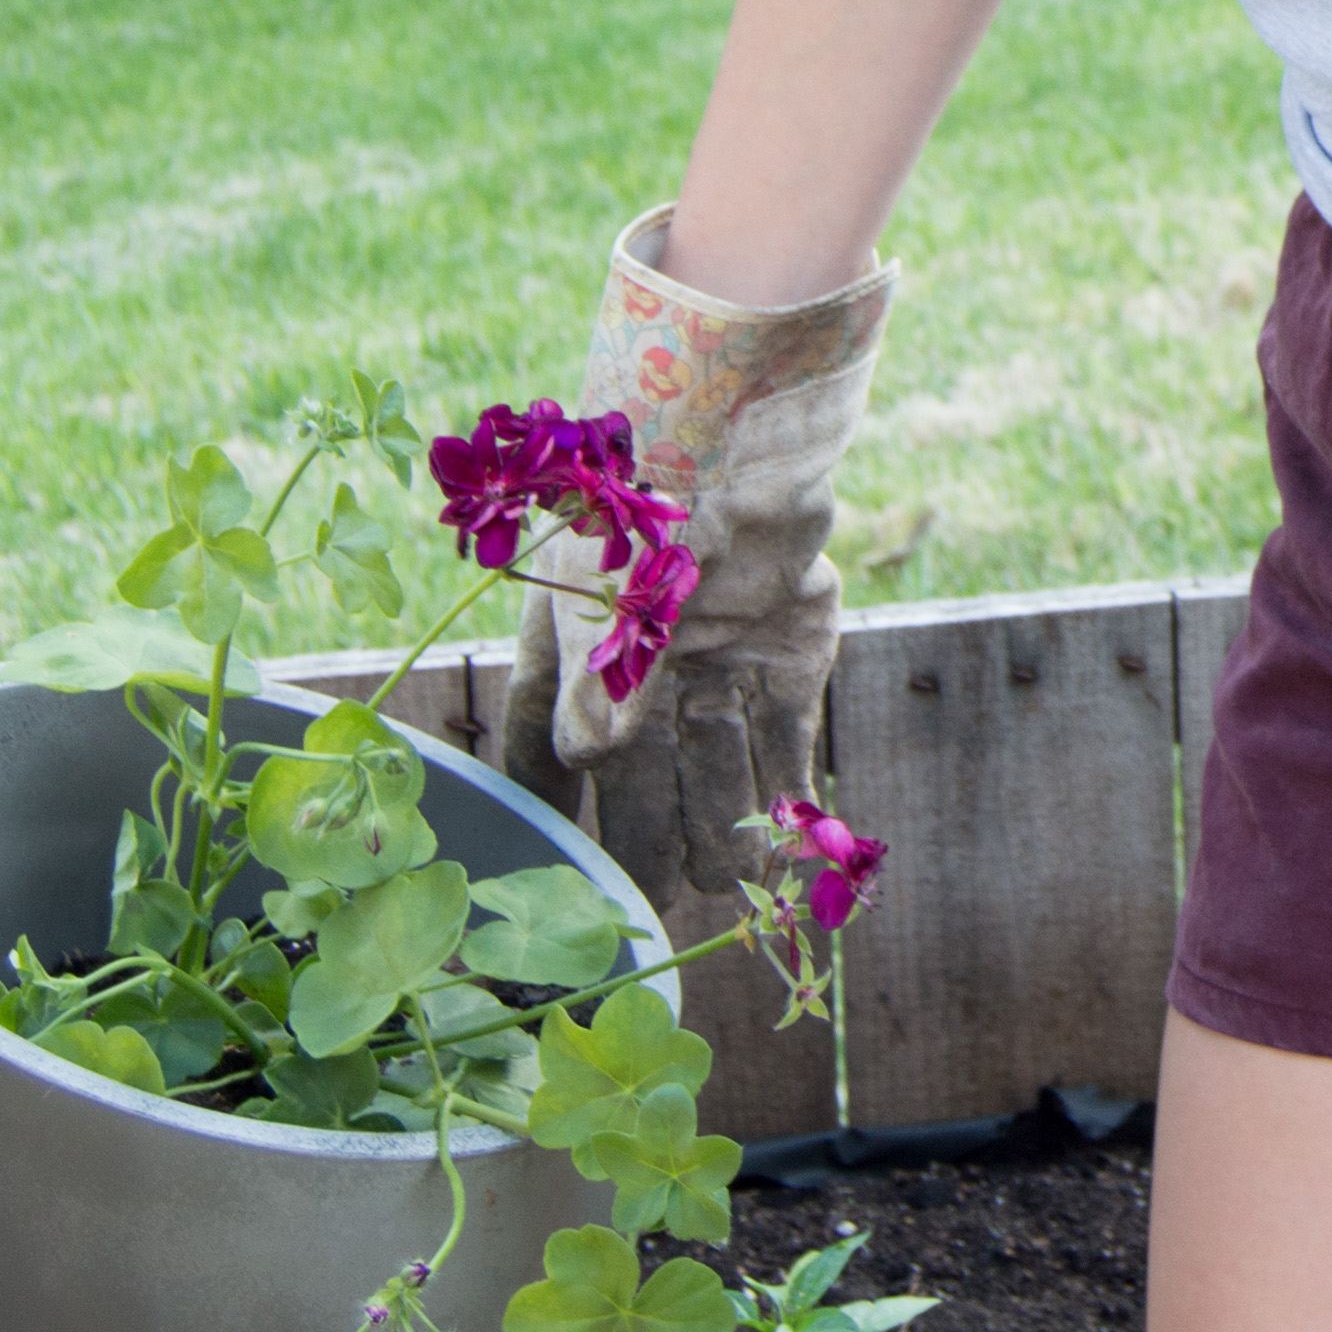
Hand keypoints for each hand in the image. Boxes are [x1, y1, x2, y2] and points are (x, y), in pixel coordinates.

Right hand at [499, 204, 888, 913]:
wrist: (734, 430)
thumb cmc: (638, 506)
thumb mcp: (591, 608)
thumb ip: (593, 703)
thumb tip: (584, 775)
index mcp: (571, 653)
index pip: (542, 759)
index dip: (545, 826)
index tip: (548, 892)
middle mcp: (641, 667)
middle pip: (639, 786)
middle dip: (645, 841)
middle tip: (649, 902)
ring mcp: (717, 663)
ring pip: (714, 778)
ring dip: (717, 824)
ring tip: (719, 878)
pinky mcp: (789, 656)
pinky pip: (785, 747)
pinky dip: (788, 797)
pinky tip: (788, 852)